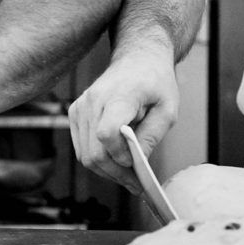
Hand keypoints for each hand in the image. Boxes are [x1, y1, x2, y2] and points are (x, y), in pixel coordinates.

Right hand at [68, 46, 178, 196]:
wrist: (138, 59)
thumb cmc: (155, 82)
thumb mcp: (167, 109)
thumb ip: (152, 136)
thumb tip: (138, 162)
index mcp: (118, 96)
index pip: (107, 134)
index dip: (121, 155)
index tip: (137, 163)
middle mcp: (92, 101)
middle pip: (94, 152)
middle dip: (116, 174)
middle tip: (136, 185)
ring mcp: (80, 106)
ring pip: (85, 154)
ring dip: (106, 171)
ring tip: (128, 177)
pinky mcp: (76, 112)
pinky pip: (82, 147)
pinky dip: (97, 160)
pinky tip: (116, 162)